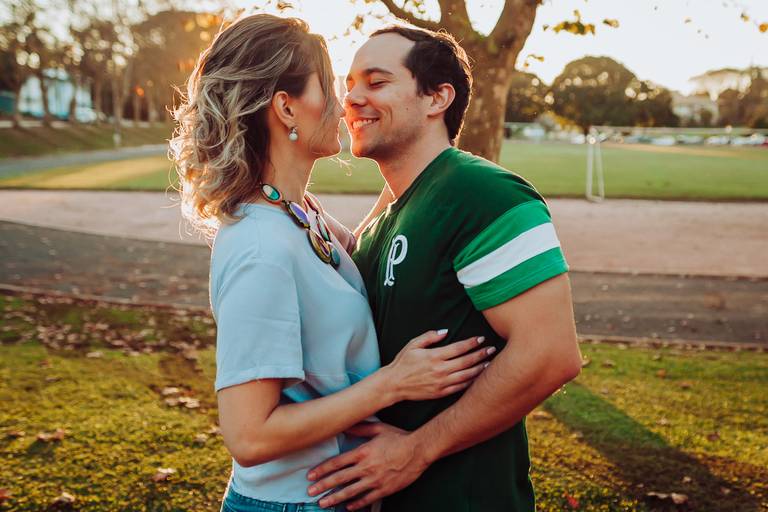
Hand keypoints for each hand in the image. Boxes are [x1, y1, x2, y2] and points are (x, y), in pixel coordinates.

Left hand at [307, 422, 426, 509]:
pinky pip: (367, 499)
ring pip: (350, 491)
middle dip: (323, 487)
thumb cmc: (399, 437)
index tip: (311, 476)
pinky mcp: (384, 489)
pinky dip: (356, 504)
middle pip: (339, 479)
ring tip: (323, 503)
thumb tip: (345, 424)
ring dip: (334, 498)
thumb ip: (360, 427)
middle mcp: (366, 467)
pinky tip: (347, 507)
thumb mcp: (379, 428)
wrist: (419, 450)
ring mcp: (375, 480)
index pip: (337, 463)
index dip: (322, 470)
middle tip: (310, 493)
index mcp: (363, 452)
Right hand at [386, 330, 492, 401]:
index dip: (471, 343)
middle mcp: (440, 370)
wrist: (394, 384)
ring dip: (480, 368)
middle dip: (481, 354)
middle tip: (492, 349)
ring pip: (467, 375)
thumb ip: (429, 336)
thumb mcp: (413, 345)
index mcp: (434, 356)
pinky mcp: (441, 392)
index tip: (481, 338)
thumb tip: (445, 331)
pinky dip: (471, 381)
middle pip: (466, 361)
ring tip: (490, 362)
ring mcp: (442, 383)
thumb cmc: (403, 362)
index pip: (458, 348)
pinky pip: (460, 387)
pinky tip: (478, 376)